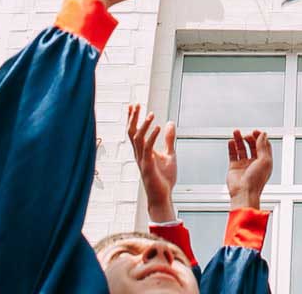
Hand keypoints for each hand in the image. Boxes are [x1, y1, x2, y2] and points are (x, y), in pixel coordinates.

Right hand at [127, 106, 177, 222]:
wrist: (163, 196)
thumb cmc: (164, 178)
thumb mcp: (170, 154)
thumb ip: (169, 139)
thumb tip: (170, 123)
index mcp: (143, 151)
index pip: (134, 132)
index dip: (133, 119)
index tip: (133, 105)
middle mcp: (140, 154)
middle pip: (132, 133)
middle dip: (133, 118)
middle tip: (136, 104)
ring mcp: (142, 160)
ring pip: (138, 139)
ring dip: (143, 126)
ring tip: (151, 114)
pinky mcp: (148, 166)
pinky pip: (148, 149)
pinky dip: (152, 137)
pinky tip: (158, 127)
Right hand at [226, 128, 272, 211]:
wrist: (244, 193)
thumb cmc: (256, 180)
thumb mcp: (264, 160)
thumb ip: (263, 146)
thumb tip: (263, 134)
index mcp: (265, 162)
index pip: (264, 146)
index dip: (260, 137)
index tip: (256, 131)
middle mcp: (254, 163)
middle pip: (252, 146)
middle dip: (250, 138)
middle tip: (246, 135)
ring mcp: (244, 165)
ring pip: (241, 148)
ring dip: (239, 139)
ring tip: (236, 132)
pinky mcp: (234, 167)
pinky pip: (232, 154)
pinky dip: (231, 147)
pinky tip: (231, 141)